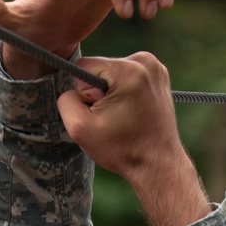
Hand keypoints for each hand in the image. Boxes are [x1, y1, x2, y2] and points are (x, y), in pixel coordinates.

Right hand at [58, 53, 210, 225]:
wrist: (158, 164)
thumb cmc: (122, 150)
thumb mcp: (80, 128)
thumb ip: (65, 100)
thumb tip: (71, 88)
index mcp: (128, 70)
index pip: (84, 66)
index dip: (85, 93)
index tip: (103, 113)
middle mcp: (144, 61)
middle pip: (100, 68)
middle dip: (100, 92)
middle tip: (116, 118)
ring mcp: (155, 66)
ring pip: (112, 72)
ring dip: (112, 93)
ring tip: (125, 117)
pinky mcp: (159, 74)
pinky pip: (126, 76)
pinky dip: (125, 92)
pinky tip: (133, 112)